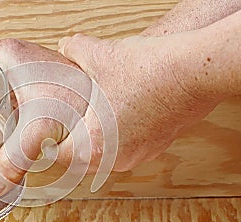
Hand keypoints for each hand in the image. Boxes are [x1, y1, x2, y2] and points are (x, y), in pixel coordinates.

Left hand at [58, 33, 221, 170]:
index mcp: (95, 145)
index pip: (59, 155)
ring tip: (89, 119)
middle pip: (82, 158)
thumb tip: (67, 45)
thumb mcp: (100, 56)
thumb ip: (76, 50)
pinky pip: (128, 146)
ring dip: (95, 139)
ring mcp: (140, 154)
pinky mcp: (157, 145)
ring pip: (106, 154)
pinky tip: (118, 114)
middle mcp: (117, 158)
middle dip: (71, 141)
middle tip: (64, 125)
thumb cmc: (148, 71)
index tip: (46, 134)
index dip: (49, 142)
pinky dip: (118, 135)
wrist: (194, 71)